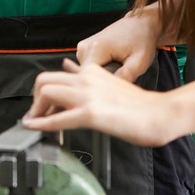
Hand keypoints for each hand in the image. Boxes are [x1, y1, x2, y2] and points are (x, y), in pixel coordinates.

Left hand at [23, 59, 181, 147]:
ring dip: (36, 110)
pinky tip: (34, 128)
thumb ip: (88, 76)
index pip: (56, 75)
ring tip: (36, 123)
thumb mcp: (111, 82)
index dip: (46, 92)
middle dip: (36, 99)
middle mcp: (86, 78)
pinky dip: (41, 124)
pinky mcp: (91, 113)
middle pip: (44, 80)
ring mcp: (87, 95)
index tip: (44, 106)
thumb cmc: (140, 104)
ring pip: (45, 93)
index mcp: (91, 71)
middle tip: (38, 115)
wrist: (160, 113)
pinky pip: (57, 118)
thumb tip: (69, 66)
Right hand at [76, 6, 164, 81]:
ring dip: (104, 77)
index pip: (90, 79)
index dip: (106, 87)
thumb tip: (112, 91)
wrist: (139, 23)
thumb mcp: (139, 61)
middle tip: (127, 80)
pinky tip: (115, 68)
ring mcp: (81, 49)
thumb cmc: (142, 41)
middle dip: (106, 83)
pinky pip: (89, 68)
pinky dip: (102, 71)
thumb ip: (125, 76)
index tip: (123, 86)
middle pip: (89, 78)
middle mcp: (83, 48)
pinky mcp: (84, 50)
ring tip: (121, 72)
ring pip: (88, 75)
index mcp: (95, 49)